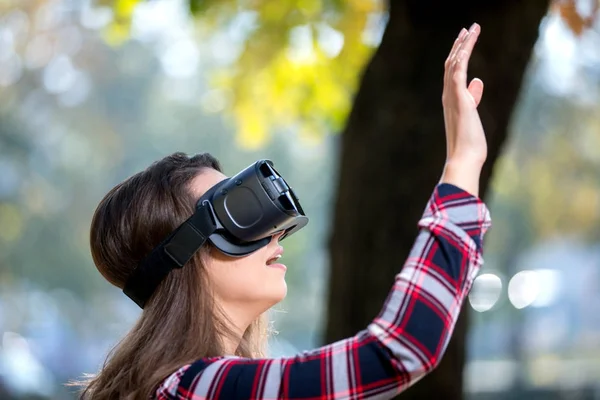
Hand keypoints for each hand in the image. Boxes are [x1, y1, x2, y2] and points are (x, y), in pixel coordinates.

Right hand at [440, 23, 486, 196]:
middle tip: (467, 29)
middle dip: (459, 45)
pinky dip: (463, 54)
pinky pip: (458, 70)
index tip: (465, 42)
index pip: (453, 74)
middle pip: (451, 64)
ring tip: (471, 29)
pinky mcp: (458, 97)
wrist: (464, 158)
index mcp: (451, 101)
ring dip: (463, 45)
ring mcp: (452, 96)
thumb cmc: (469, 144)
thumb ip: (473, 98)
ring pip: (454, 63)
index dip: (458, 56)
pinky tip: (468, 41)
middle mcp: (448, 96)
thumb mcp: (473, 116)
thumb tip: (478, 81)